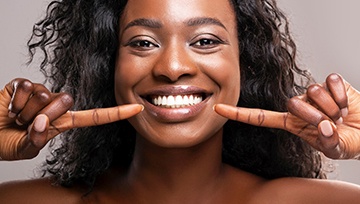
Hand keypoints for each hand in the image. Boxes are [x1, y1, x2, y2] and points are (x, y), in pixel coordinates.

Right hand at [0, 79, 142, 160]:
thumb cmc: (7, 143)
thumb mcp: (25, 148)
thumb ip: (36, 139)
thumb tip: (42, 121)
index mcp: (62, 123)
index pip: (94, 116)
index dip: (116, 114)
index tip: (137, 109)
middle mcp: (55, 106)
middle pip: (65, 101)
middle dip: (43, 115)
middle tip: (26, 123)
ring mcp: (41, 93)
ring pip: (43, 95)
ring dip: (24, 111)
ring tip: (15, 117)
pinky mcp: (24, 84)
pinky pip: (25, 86)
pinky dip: (13, 100)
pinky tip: (9, 105)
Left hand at [214, 73, 359, 159]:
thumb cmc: (348, 141)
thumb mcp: (335, 149)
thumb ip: (328, 142)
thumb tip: (324, 127)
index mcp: (292, 123)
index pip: (260, 117)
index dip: (239, 114)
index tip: (218, 109)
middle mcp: (299, 105)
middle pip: (292, 103)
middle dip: (314, 116)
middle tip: (330, 123)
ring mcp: (313, 93)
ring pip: (312, 91)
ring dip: (331, 107)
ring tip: (340, 114)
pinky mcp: (330, 82)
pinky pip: (330, 82)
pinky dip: (342, 96)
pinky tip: (346, 103)